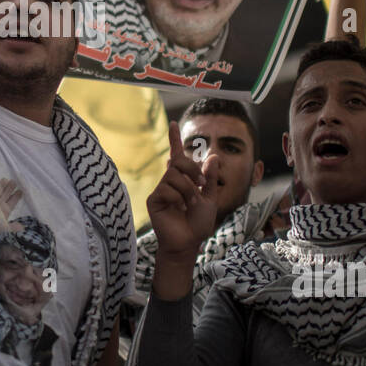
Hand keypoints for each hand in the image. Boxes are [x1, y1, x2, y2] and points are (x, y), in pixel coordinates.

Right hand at [0, 177, 22, 239]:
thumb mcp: (5, 228)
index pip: (14, 200)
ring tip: (5, 179)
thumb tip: (22, 228)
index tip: (21, 191)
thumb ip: (13, 227)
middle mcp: (1, 202)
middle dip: (11, 187)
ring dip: (2, 184)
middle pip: (7, 193)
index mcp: (7, 209)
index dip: (17, 196)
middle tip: (14, 182)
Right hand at [146, 122, 219, 257]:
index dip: (175, 139)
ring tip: (190, 203)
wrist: (189, 242)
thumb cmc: (198, 223)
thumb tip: (212, 156)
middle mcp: (170, 182)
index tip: (174, 123)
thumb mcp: (210, 198)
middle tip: (201, 185)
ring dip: (188, 189)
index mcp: (183, 179)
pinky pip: (166, 189)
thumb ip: (210, 178)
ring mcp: (161, 190)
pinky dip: (177, 198)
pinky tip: (179, 209)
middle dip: (192, 170)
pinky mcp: (153, 200)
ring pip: (173, 175)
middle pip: (178, 161)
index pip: (177, 155)